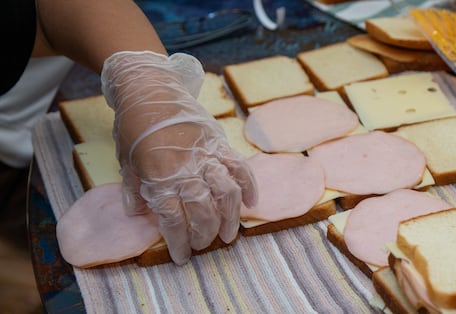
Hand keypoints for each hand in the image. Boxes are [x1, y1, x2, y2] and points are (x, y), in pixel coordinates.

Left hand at [101, 51, 256, 264]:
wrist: (149, 88)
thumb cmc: (133, 125)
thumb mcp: (125, 160)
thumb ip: (134, 189)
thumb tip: (137, 214)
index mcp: (159, 176)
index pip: (172, 219)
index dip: (178, 242)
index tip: (182, 257)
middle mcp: (185, 169)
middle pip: (202, 211)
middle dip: (204, 234)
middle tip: (204, 245)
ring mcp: (206, 155)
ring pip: (226, 193)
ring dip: (230, 217)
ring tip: (230, 234)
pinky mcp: (219, 142)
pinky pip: (239, 166)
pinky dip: (249, 185)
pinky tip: (251, 202)